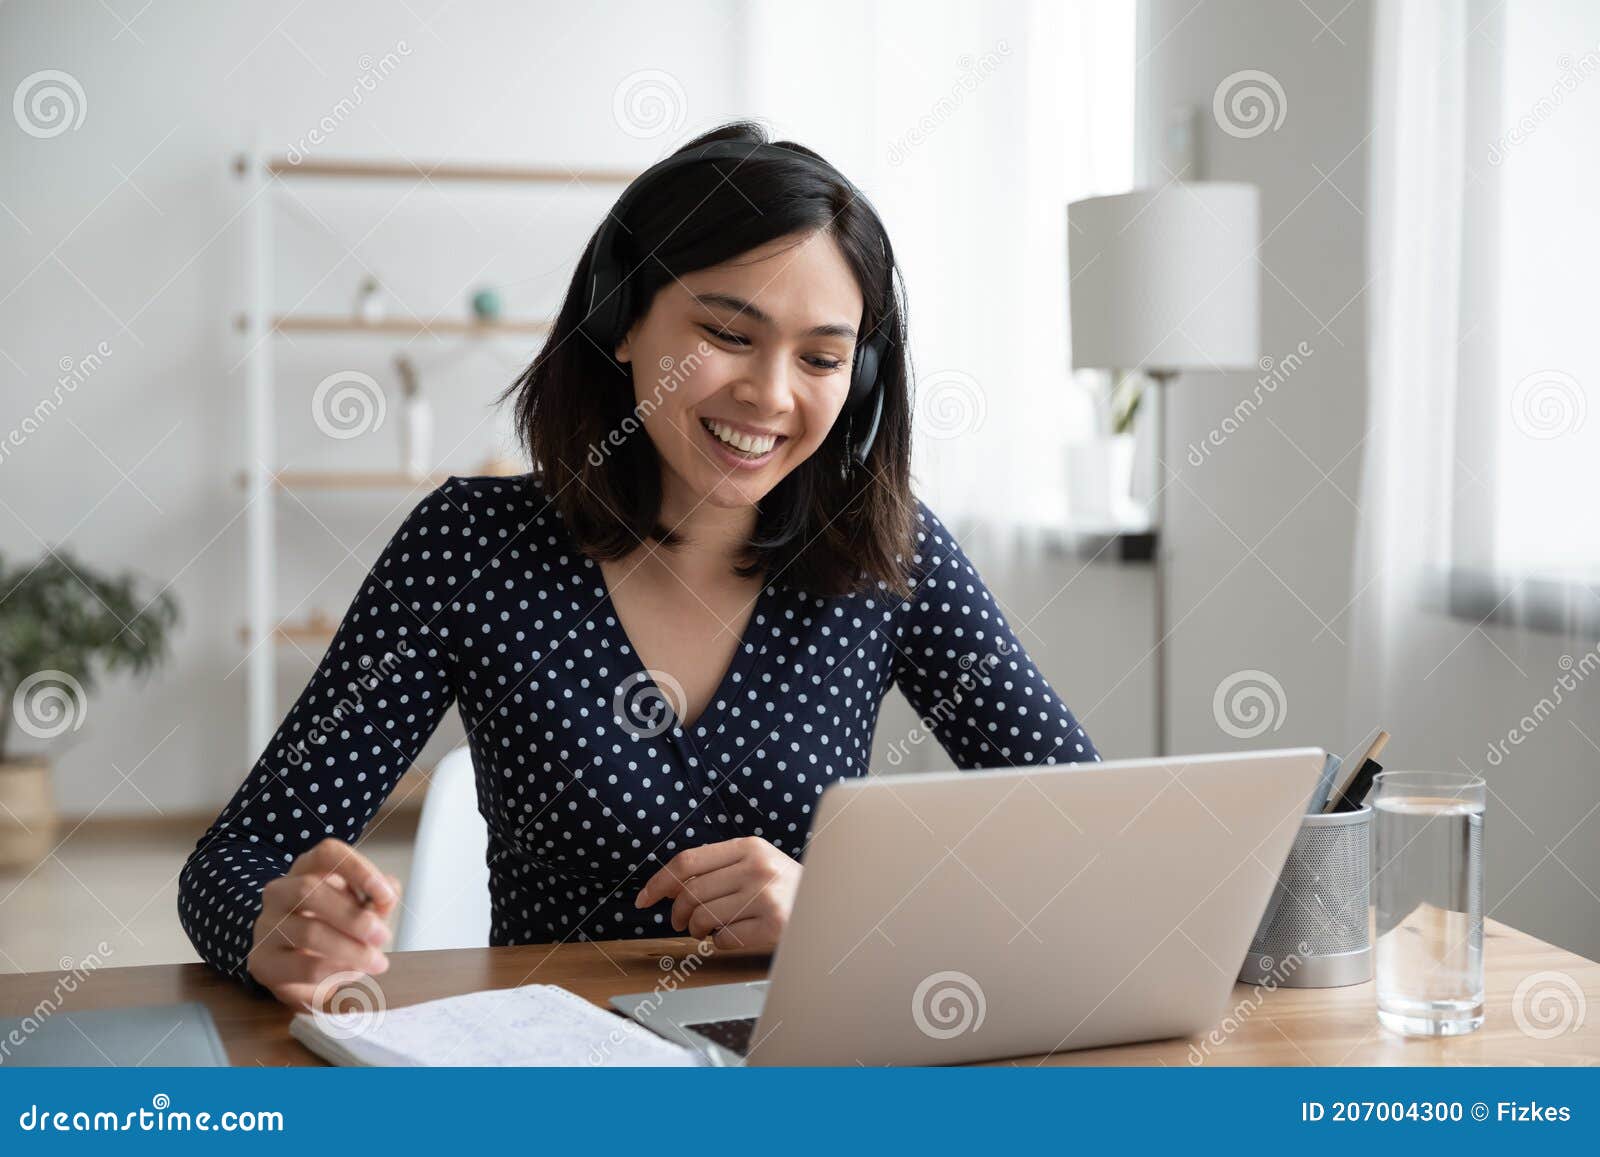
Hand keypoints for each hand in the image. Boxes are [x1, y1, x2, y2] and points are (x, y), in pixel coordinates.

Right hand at [247, 838, 401, 1008]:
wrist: (303, 971)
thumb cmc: (337, 929)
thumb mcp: (363, 909)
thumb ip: (378, 900)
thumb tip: (388, 892)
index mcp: (306, 868)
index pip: (326, 853)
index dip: (357, 868)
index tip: (385, 893)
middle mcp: (280, 892)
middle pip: (309, 890)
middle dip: (354, 916)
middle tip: (383, 937)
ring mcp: (267, 926)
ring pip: (307, 931)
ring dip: (351, 949)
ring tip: (376, 961)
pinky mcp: (264, 962)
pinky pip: (302, 966)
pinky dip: (336, 970)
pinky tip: (354, 972)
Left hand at [633, 836, 800, 950]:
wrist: (831, 907)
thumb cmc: (786, 889)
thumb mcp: (757, 864)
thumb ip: (719, 867)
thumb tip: (667, 886)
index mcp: (749, 847)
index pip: (687, 862)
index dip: (659, 882)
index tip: (644, 898)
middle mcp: (758, 867)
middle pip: (690, 893)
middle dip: (676, 913)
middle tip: (679, 922)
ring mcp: (767, 896)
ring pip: (703, 918)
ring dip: (697, 930)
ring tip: (707, 930)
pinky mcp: (774, 925)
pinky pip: (724, 939)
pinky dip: (721, 942)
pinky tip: (736, 935)